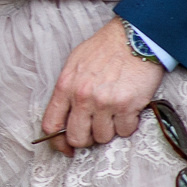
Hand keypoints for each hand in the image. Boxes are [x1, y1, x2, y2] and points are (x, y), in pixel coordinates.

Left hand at [39, 19, 163, 151]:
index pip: (51, 125)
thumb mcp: (75, 64)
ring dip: (109, 130)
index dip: (57, 142)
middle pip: (77, 138)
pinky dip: (127, 125)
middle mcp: (83, 97)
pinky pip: (125, 131)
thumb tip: (64, 116)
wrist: (134, 38)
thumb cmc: (105, 49)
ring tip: (113, 114)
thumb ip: (67, 90)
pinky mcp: (127, 106)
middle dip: (86, 139)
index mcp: (65, 86)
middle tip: (94, 130)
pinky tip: (128, 111)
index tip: (65, 148)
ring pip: (103, 137)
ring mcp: (105, 103)